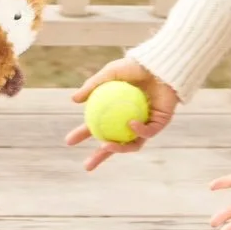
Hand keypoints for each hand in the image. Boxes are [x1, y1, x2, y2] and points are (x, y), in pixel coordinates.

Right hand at [65, 60, 179, 172]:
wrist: (161, 64)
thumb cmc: (136, 66)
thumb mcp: (110, 73)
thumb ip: (92, 86)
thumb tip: (73, 100)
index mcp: (116, 110)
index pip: (97, 125)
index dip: (83, 134)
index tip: (69, 142)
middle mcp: (130, 120)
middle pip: (113, 142)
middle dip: (100, 156)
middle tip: (86, 165)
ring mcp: (145, 123)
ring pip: (131, 144)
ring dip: (118, 149)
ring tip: (105, 146)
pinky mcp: (160, 123)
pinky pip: (147, 132)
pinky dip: (138, 130)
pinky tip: (130, 123)